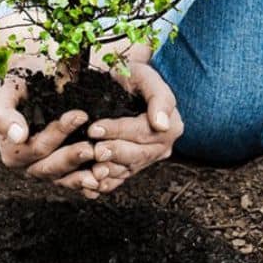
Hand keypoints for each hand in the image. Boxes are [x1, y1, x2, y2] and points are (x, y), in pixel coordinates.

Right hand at [0, 54, 103, 198]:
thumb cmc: (20, 83)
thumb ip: (3, 114)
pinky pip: (77, 181)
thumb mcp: (5, 92)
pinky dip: (90, 182)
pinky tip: (106, 178)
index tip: (79, 115)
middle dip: (71, 158)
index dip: (57, 135)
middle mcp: (29, 164)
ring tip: (103, 167)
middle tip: (91, 147)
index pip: (36, 148)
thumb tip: (17, 136)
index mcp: (12, 150)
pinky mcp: (66, 170)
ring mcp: (48, 168)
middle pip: (50, 167)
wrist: (36, 77)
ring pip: (65, 178)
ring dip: (83, 176)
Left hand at [87, 58, 182, 193]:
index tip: (95, 128)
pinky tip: (91, 186)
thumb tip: (162, 124)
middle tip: (93, 150)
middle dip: (114, 153)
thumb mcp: (147, 77)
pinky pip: (119, 179)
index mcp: (170, 126)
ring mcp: (146, 159)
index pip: (142, 132)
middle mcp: (161, 146)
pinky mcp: (131, 167)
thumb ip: (159, 98)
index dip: (118, 131)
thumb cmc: (134, 77)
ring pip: (128, 170)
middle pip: (137, 155)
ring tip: (91, 170)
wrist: (123, 83)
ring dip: (109, 172)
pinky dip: (106, 184)